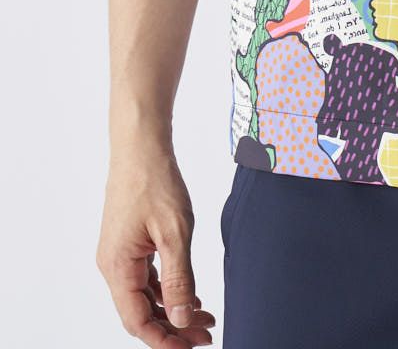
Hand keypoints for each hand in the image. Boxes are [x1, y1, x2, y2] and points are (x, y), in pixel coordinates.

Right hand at [96, 142, 215, 345]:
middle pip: (141, 312)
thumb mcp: (174, 233)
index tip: (191, 348)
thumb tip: (181, 319)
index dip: (164, 340)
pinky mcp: (129, 243)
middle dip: (174, 328)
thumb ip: (178, 279)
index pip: (137, 321)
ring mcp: (120, 254)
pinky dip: (168, 289)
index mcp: (117, 267)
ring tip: (205, 318)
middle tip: (206, 335)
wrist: (141, 147)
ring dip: (173, 309)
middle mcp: (113, 266)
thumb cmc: (156, 182)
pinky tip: (191, 293)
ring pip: (145, 296)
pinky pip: (146, 277)